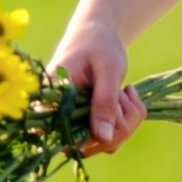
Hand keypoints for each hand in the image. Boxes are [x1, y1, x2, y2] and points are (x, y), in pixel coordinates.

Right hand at [46, 21, 146, 156]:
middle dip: (120, 123)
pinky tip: (127, 95)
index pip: (66, 137)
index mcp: (51, 102)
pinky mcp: (89, 125)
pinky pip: (113, 138)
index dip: (96, 133)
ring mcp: (74, 124)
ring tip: (124, 90)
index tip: (115, 100)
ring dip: (127, 120)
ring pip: (106, 144)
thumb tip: (104, 139)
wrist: (96, 35)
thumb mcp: (107, 69)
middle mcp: (58, 118)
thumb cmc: (98, 45)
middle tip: (123, 92)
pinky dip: (130, 119)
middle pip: (89, 146)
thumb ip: (104, 102)